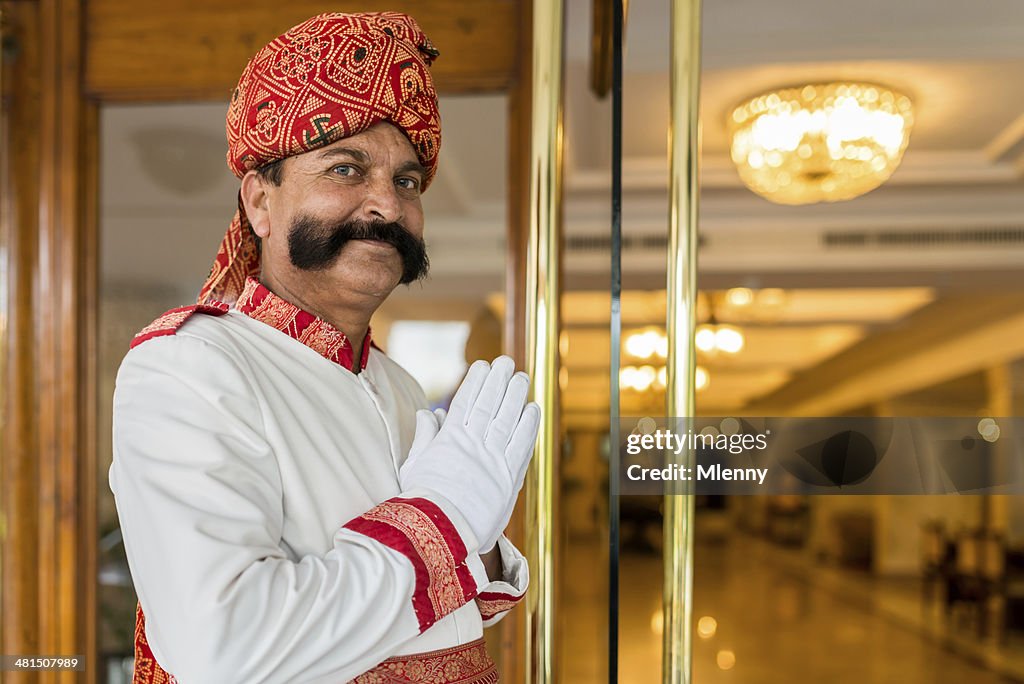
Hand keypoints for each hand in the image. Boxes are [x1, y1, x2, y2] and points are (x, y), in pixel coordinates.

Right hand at [400, 357, 539, 550]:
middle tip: (506, 362)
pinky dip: (528, 426)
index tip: (481, 365)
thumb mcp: (414, 465)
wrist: (441, 533)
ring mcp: (493, 460)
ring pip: (508, 420)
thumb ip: (425, 436)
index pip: (466, 402)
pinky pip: (522, 446)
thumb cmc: (422, 502)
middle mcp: (474, 445)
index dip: (475, 381)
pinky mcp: (509, 478)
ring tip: (521, 378)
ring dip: (516, 397)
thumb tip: (429, 412)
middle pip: (489, 405)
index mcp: (450, 440)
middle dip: (498, 381)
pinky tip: (533, 409)